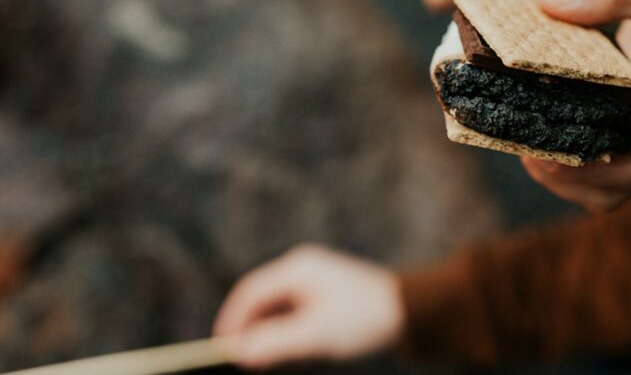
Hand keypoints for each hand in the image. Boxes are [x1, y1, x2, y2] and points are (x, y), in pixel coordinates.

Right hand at [213, 245, 403, 367]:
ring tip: (272, 360)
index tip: (222, 350)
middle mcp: (303, 268)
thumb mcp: (317, 334)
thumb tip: (239, 352)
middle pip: (261, 298)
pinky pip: (294, 311)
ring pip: (277, 307)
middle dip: (250, 330)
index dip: (232, 321)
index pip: (251, 292)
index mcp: (298, 269)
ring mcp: (314, 279)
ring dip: (269, 333)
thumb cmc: (364, 318)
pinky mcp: (325, 293)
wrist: (409, 310)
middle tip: (246, 362)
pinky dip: (287, 331)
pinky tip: (296, 350)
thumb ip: (277, 342)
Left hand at [521, 0, 630, 211]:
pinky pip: (595, 145)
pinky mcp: (629, 116)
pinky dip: (565, 141)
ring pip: (602, 177)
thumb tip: (549, 2)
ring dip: (563, 168)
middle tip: (520, 144)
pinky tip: (533, 116)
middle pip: (615, 188)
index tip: (542, 157)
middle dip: (567, 177)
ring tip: (519, 135)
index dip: (590, 172)